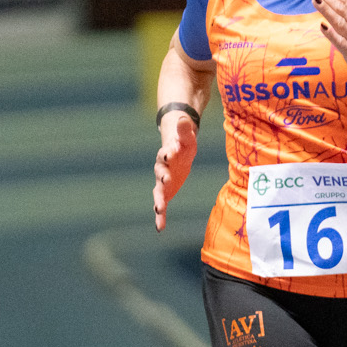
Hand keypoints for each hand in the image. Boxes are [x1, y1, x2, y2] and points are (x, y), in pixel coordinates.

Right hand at [153, 112, 196, 230]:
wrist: (178, 151)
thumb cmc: (183, 142)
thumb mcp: (187, 136)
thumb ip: (185, 130)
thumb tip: (184, 118)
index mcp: (167, 153)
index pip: (166, 153)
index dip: (168, 153)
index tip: (171, 153)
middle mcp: (162, 168)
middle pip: (160, 173)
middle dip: (163, 177)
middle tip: (165, 180)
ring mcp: (162, 181)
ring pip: (158, 192)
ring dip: (158, 200)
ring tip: (159, 209)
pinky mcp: (165, 192)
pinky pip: (162, 205)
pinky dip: (160, 216)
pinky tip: (159, 228)